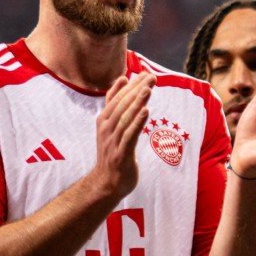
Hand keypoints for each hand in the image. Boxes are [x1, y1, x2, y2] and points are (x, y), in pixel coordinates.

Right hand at [88, 72, 152, 199]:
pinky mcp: (121, 153)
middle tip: (151, 77)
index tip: (142, 72)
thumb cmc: (114, 152)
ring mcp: (112, 141)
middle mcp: (106, 128)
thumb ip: (117, 105)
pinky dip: (137, 122)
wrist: (107, 182)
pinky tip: (146, 111)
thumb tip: (123, 80)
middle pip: (122, 105)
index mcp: (104, 120)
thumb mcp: (112, 127)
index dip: (129, 85)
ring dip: (137, 102)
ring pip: (125, 118)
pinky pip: (129, 135)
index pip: (116, 98)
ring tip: (148, 89)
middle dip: (136, 90)